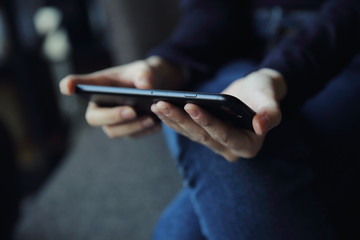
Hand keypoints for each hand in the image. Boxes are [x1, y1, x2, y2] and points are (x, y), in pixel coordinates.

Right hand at [59, 56, 182, 137]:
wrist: (156, 87)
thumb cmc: (142, 74)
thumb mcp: (145, 69)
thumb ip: (144, 74)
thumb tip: (145, 87)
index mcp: (99, 86)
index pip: (79, 85)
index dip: (70, 86)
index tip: (67, 87)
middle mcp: (100, 106)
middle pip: (95, 118)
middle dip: (112, 116)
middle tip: (132, 111)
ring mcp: (112, 122)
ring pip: (114, 131)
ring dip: (132, 127)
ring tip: (151, 119)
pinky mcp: (127, 131)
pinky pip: (132, 135)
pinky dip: (145, 131)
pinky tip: (157, 125)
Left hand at [151, 68, 286, 161]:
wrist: (255, 92)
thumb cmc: (264, 92)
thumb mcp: (269, 98)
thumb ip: (270, 113)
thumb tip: (261, 126)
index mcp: (247, 145)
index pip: (224, 135)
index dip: (208, 122)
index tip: (191, 106)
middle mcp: (229, 149)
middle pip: (202, 136)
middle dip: (182, 120)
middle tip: (163, 105)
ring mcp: (215, 144)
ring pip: (191, 134)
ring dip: (173, 120)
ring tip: (157, 105)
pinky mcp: (205, 135)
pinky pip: (187, 130)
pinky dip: (173, 120)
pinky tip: (160, 109)